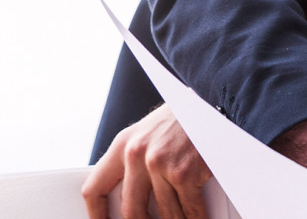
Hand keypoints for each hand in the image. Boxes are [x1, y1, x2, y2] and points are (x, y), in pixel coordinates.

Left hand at [83, 104, 211, 218]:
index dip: (97, 214)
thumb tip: (132, 199)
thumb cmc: (181, 119)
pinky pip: (189, 209)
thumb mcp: (147, 134)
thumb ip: (134, 163)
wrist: (212, 100)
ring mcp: (160, 165)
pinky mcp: (184, 173)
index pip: (94, 189)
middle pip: (130, 211)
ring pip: (165, 214)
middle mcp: (136, 155)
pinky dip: (197, 218)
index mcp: (122, 145)